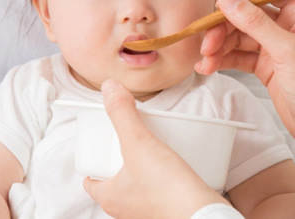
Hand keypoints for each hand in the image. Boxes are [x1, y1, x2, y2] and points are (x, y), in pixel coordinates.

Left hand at [83, 80, 228, 218]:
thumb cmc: (167, 190)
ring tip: (154, 143)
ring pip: (138, 183)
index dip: (94, 159)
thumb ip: (122, 115)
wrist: (203, 215)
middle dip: (121, 156)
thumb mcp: (138, 143)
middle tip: (131, 136)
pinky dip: (164, 174)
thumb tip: (108, 88)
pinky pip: (160, 188)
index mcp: (110, 197)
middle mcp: (126, 208)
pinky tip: (175, 160)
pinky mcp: (169, 209)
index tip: (103, 140)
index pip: (91, 179)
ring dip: (144, 164)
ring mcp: (148, 210)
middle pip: (115, 177)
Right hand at [196, 0, 294, 161]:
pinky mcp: (265, 64)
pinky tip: (210, 65)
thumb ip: (255, 22)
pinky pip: (237, 54)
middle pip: (245, 11)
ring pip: (238, 34)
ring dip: (219, 44)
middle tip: (208, 41)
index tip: (221, 3)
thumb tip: (230, 0)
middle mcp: (285, 24)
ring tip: (206, 59)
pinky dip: (222, 58)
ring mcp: (274, 45)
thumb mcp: (286, 51)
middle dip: (223, 25)